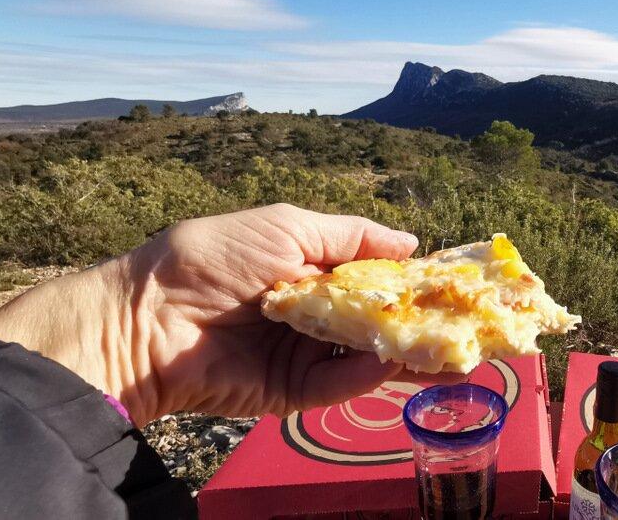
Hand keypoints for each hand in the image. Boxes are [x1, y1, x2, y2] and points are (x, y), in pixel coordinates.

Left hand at [0, 204, 455, 425]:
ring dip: (410, 355)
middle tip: (471, 325)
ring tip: (455, 351)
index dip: (416, 280)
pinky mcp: (292, 393)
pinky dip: (365, 376)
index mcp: (311, 271)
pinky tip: (391, 362)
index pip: (376, 278)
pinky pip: (338, 385)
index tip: (459, 281)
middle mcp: (314, 315)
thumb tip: (412, 242)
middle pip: (380, 322)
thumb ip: (351, 236)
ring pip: (369, 358)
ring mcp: (304, 355)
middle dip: (423, 323)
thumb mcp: (287, 225)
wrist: (146, 320)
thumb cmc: (211, 259)